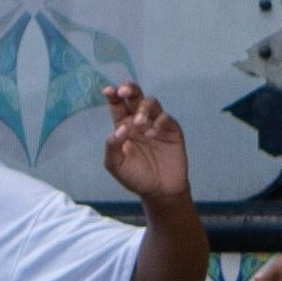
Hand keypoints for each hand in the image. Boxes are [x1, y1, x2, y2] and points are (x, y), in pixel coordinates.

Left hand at [101, 85, 191, 204]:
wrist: (160, 192)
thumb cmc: (136, 178)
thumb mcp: (116, 165)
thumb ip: (112, 147)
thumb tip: (119, 130)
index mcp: (123, 124)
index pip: (117, 103)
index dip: (113, 94)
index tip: (109, 92)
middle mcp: (139, 120)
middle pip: (135, 95)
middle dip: (129, 88)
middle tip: (124, 93)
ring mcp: (157, 124)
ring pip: (151, 102)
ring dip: (144, 108)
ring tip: (140, 124)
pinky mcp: (172, 131)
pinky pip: (166, 118)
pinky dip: (159, 122)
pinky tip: (153, 135)